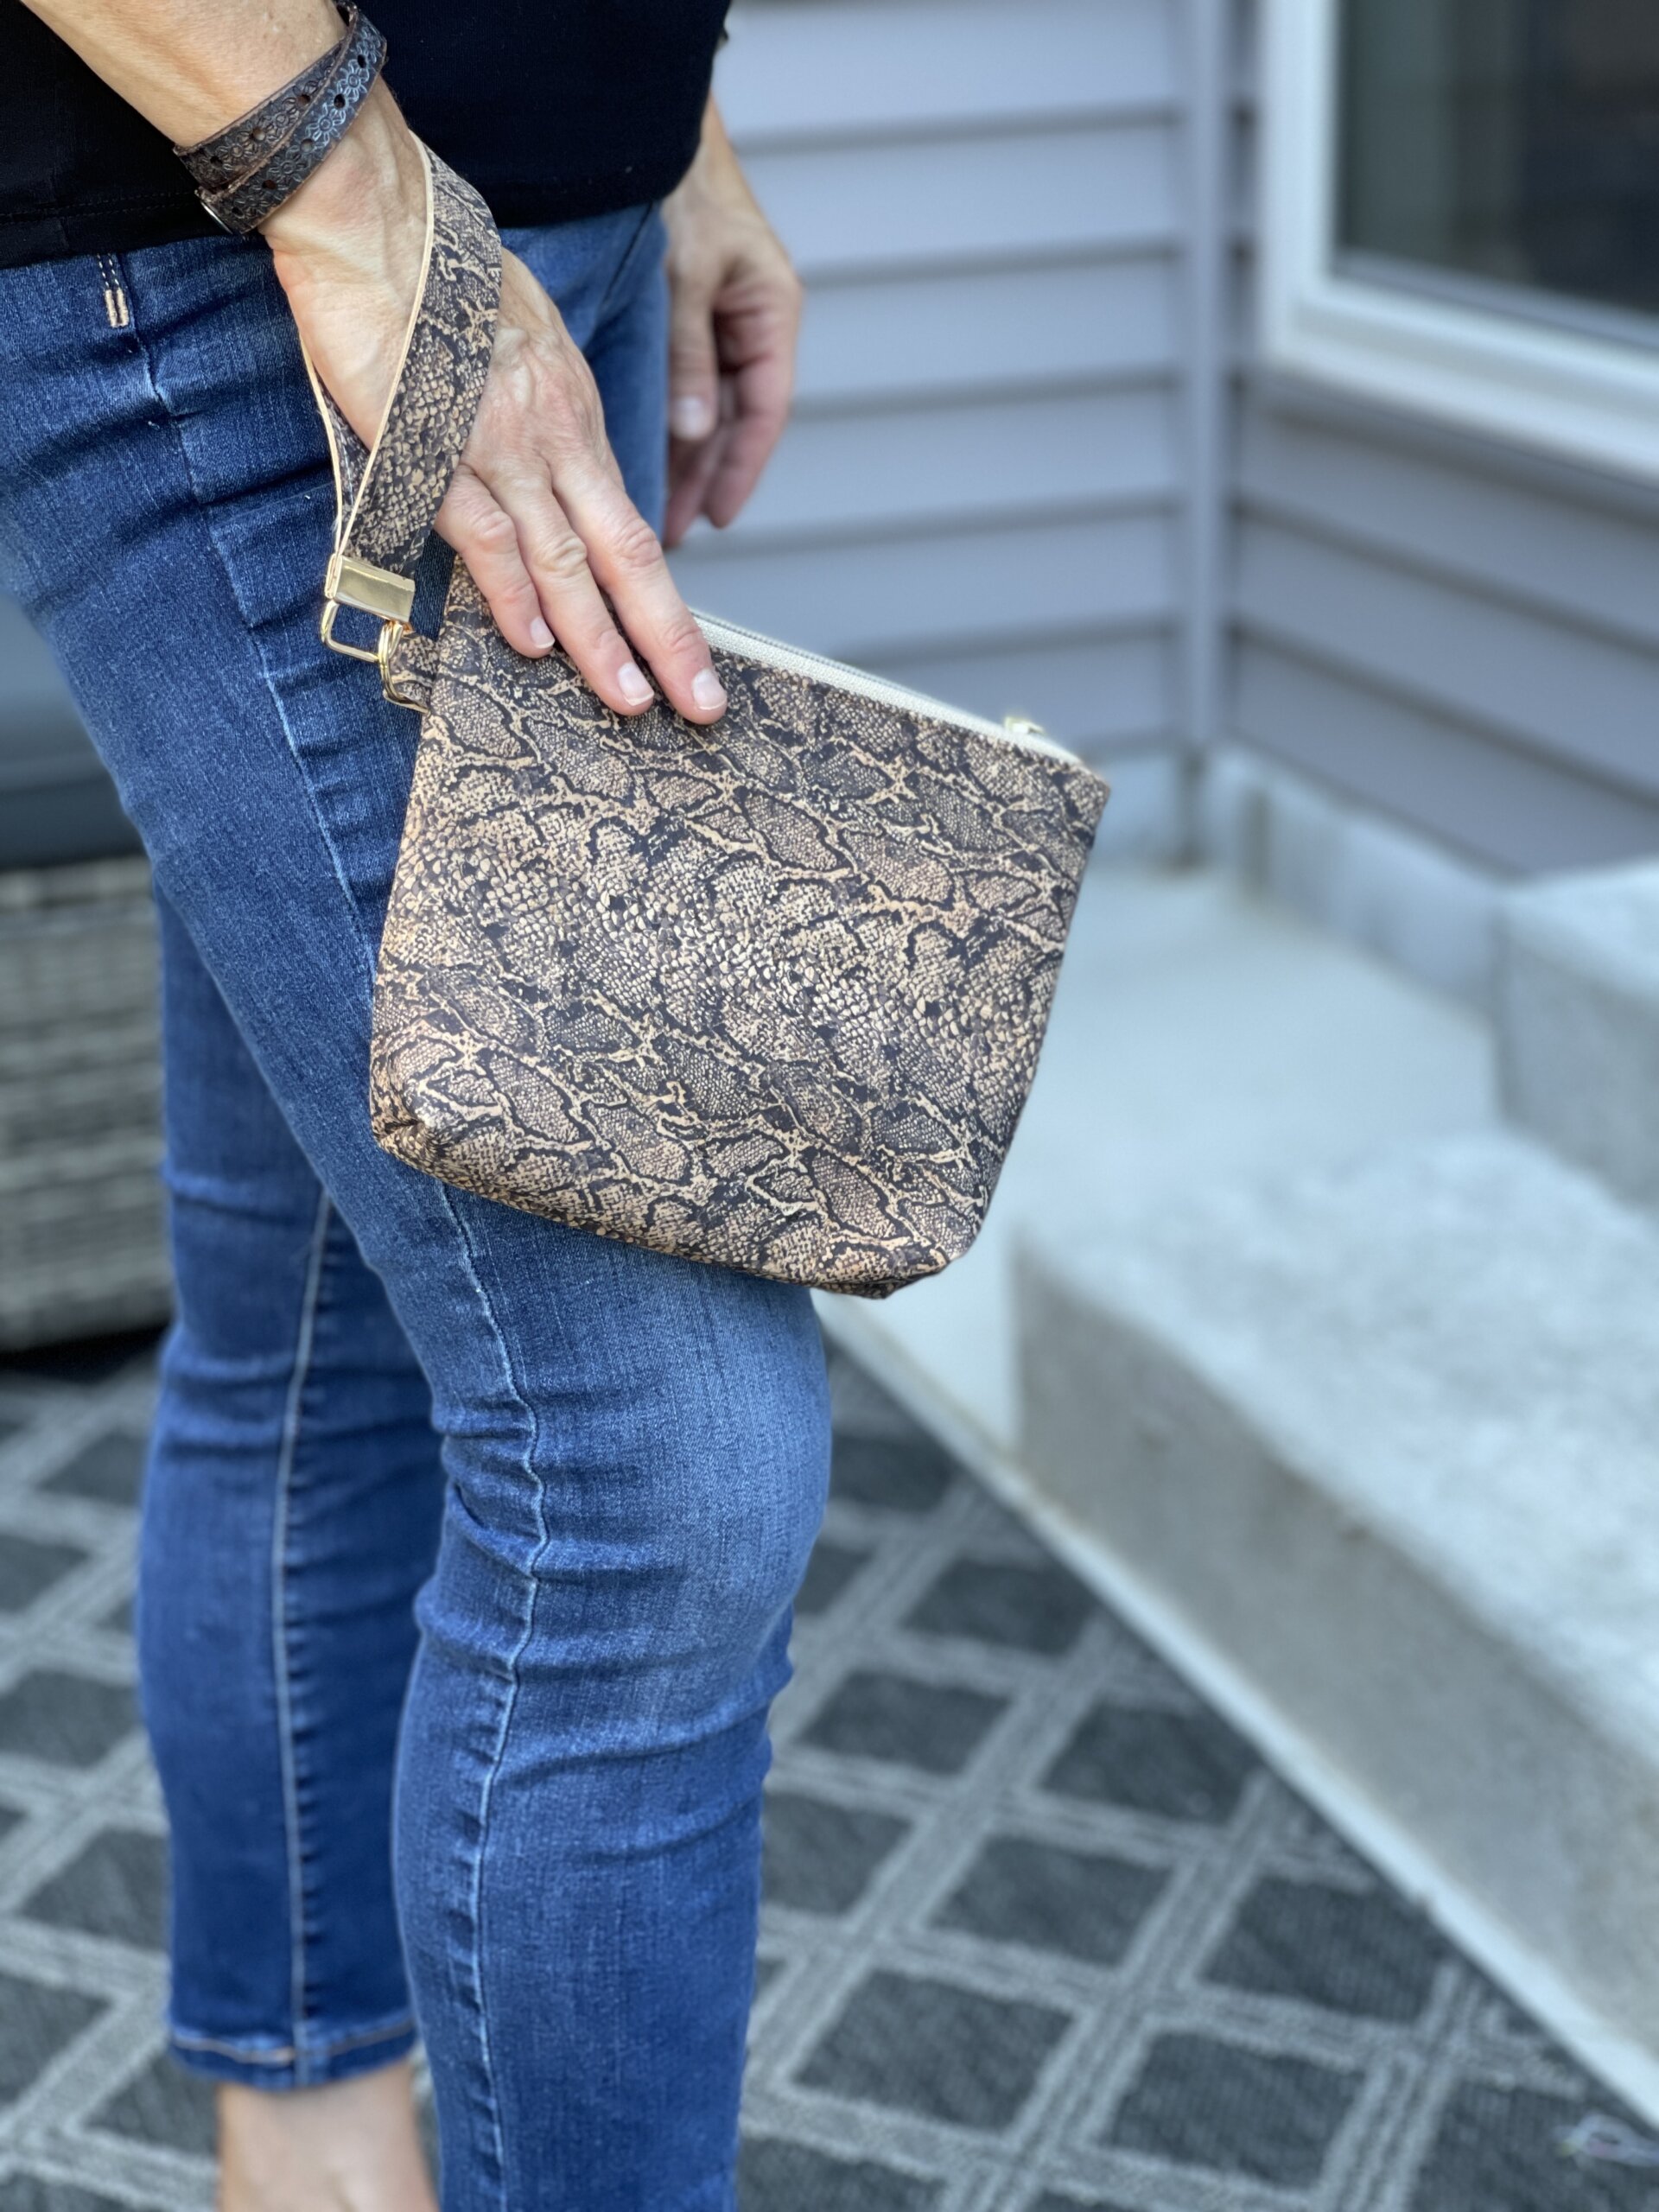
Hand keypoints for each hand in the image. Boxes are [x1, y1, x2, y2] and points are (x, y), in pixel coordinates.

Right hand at [266, 87, 726, 722]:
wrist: (374, 220)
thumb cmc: (437, 279)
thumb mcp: (519, 344)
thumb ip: (540, 411)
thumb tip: (551, 466)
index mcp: (575, 415)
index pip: (629, 523)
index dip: (659, 598)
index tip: (685, 653)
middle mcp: (555, 438)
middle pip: (627, 554)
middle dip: (668, 637)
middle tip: (702, 704)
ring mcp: (498, 448)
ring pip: (565, 562)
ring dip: (600, 640)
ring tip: (632, 702)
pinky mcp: (436, 450)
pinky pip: (483, 535)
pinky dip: (509, 593)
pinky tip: (531, 645)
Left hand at [661, 100, 802, 550]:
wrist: (652, 134)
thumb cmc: (683, 192)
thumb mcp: (688, 279)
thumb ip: (689, 357)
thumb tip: (694, 435)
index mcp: (772, 314)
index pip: (763, 412)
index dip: (741, 469)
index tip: (716, 516)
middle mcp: (753, 325)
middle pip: (733, 422)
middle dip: (704, 478)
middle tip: (674, 533)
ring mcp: (723, 323)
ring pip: (707, 409)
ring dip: (684, 460)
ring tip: (656, 511)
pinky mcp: (691, 318)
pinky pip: (685, 385)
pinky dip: (669, 423)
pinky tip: (648, 457)